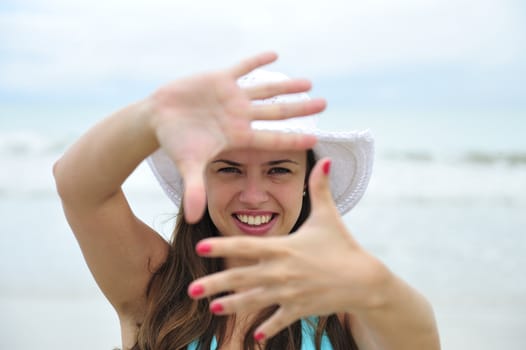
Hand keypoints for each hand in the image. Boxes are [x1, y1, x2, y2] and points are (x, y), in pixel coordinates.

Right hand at [147, 52, 325, 222]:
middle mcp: (240, 116)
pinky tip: (274, 54)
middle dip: (301, 109)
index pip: (271, 139)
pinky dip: (257, 60)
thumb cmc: (175, 143)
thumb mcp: (188, 166)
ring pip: (265, 89)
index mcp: (237, 136)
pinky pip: (242, 67)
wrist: (158, 120)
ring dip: (286, 86)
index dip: (293, 139)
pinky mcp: (219, 79)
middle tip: (324, 105)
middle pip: (277, 112)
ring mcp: (231, 97)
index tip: (316, 138)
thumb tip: (194, 219)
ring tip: (308, 83)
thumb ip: (195, 190)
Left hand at [187, 158, 388, 340]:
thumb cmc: (343, 245)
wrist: (364, 279)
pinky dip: (267, 328)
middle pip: (241, 277)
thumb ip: (321, 188)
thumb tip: (328, 159)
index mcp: (283, 247)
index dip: (222, 246)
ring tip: (212, 309)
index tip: (200, 247)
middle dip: (215, 284)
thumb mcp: (329, 215)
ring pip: (254, 301)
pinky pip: (279, 320)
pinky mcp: (300, 309)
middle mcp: (282, 271)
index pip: (246, 245)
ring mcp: (290, 292)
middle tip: (191, 290)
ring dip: (232, 306)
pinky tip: (254, 337)